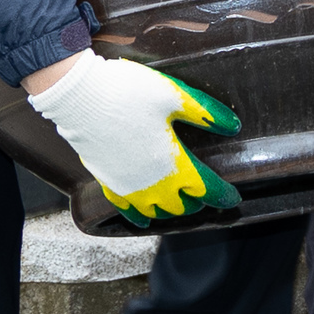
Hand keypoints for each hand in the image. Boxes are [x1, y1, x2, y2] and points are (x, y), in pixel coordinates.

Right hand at [25, 49, 241, 227]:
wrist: (81, 97)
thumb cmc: (129, 93)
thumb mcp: (175, 96)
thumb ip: (206, 113)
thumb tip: (233, 126)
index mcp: (177, 166)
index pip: (208, 190)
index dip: (224, 195)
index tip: (233, 196)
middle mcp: (155, 186)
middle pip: (184, 207)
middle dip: (197, 202)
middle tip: (204, 194)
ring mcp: (130, 189)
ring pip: (157, 213)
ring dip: (171, 210)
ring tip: (178, 203)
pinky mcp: (108, 184)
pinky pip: (127, 212)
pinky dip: (140, 218)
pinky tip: (144, 220)